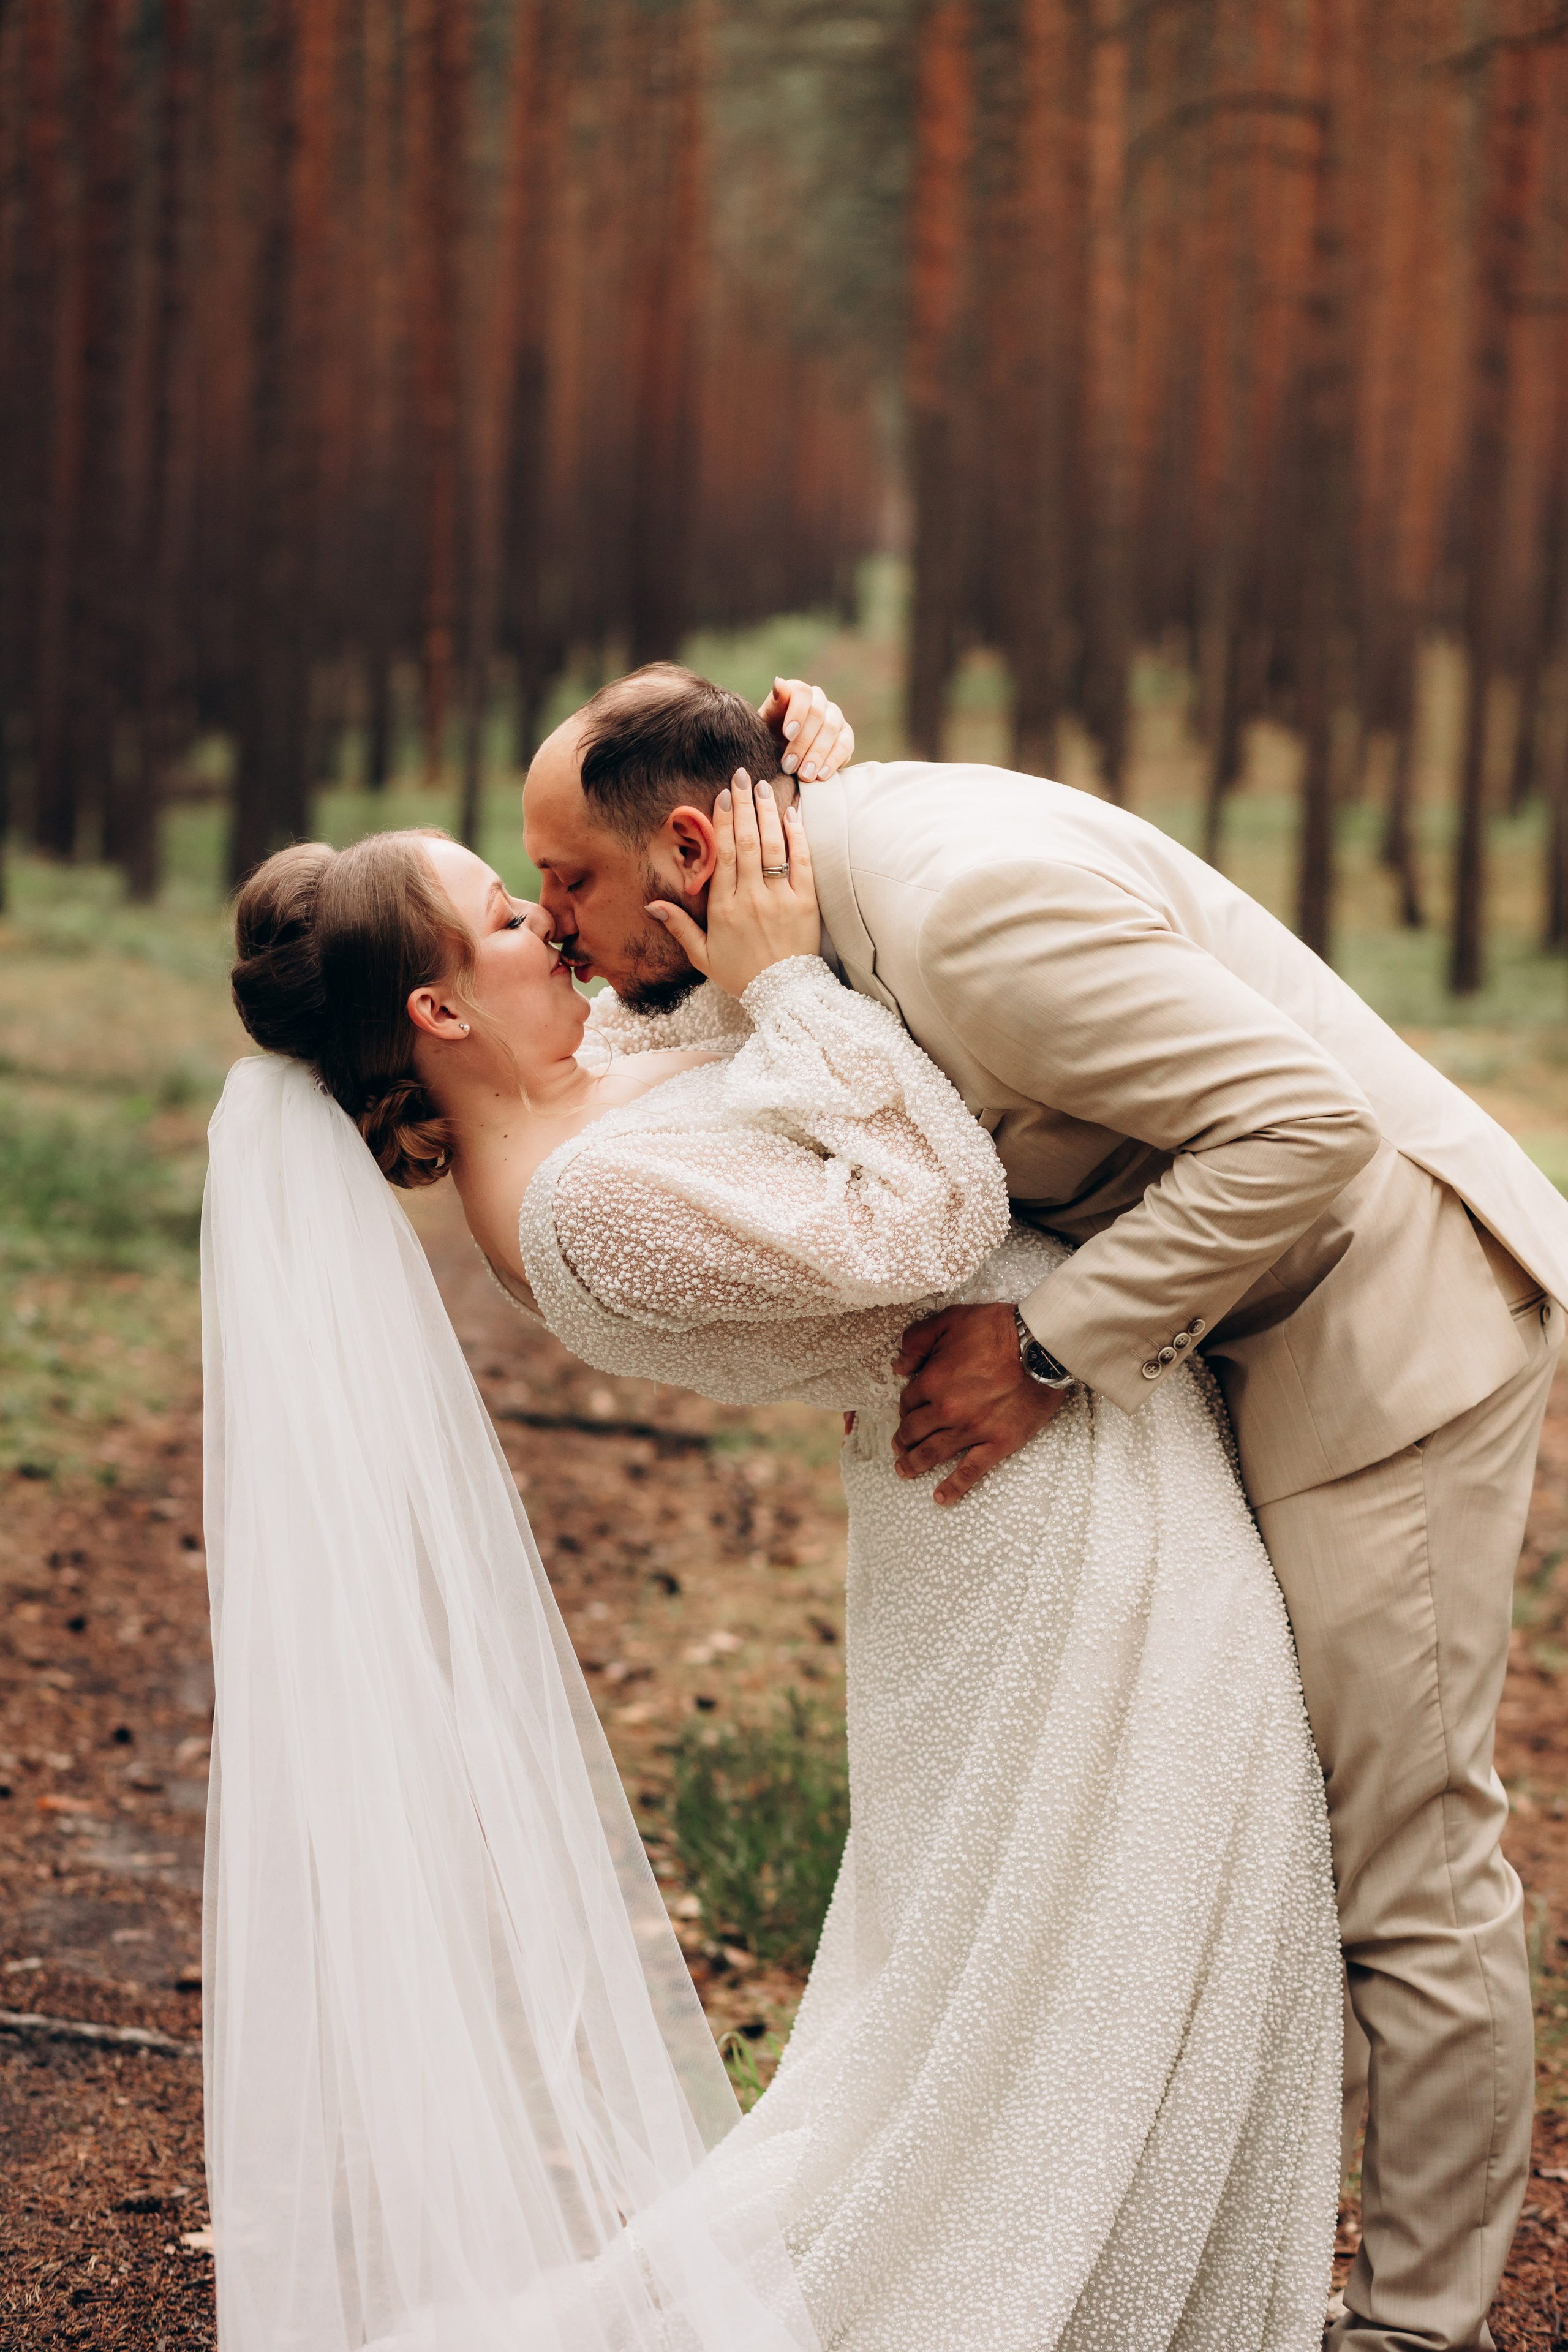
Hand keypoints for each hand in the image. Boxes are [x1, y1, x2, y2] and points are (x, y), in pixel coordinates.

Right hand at [647, 770, 820, 996]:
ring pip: (772, 846)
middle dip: (743, 805)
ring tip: (763, 785)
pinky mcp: (806, 902)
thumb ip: (680, 927)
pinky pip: (801, 862)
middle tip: (741, 775)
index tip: (722, 796)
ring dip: (767, 812)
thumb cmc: (743, 976)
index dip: (721, 822)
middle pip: (745, 842)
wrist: (784, 995)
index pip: (721, 855)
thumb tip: (652, 906)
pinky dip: (797, 835)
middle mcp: (750, 898)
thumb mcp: (704, 957)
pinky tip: (791, 813)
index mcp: (723, 908)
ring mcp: (780, 898)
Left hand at [758, 677, 854, 780]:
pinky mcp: (846, 736)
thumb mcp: (766, 723)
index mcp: (799, 692)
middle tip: (789, 766)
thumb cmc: (772, 737)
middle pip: (817, 715)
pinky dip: (833, 761)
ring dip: (817, 754)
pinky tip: (820, 775)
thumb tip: (779, 682)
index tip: (787, 734)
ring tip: (803, 775)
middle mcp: (820, 701)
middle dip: (802, 742)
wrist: (784, 758)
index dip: (797, 712)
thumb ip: (774, 704)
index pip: (803, 693)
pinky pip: (845, 745)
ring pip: (831, 730)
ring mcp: (836, 717)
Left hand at [892, 1303, 1067, 1505]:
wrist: (1041, 1346)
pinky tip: (940, 1498)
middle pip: (914, 1431)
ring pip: (933, 1453)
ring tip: (904, 1472)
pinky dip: (953, 1487)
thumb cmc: (997, 1329)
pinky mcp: (998, 1442)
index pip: (908, 1400)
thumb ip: (917, 1340)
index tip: (908, 1409)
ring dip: (914, 1464)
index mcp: (932, 1381)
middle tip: (898, 1446)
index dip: (905, 1405)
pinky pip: (970, 1471)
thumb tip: (898, 1365)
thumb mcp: (949, 1320)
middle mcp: (946, 1411)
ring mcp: (972, 1429)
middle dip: (902, 1439)